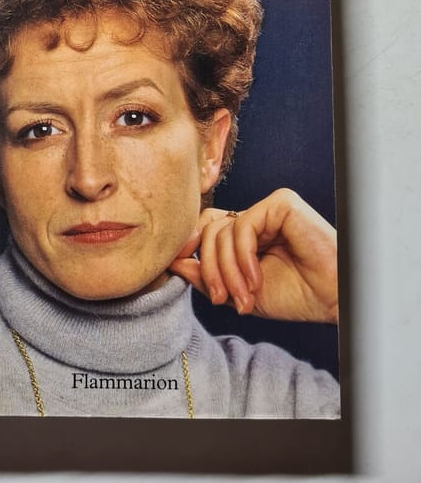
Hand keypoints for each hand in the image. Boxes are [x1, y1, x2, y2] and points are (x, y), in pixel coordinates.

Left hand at [168, 189, 337, 323]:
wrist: (332, 300)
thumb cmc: (295, 296)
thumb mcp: (238, 291)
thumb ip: (206, 277)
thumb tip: (171, 262)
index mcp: (245, 234)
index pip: (204, 229)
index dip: (188, 246)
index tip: (176, 266)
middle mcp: (255, 216)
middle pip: (208, 229)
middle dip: (209, 268)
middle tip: (221, 298)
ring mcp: (267, 208)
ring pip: (222, 230)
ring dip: (228, 270)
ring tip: (243, 297)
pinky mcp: (281, 204)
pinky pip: (243, 225)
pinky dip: (243, 257)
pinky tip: (256, 279)